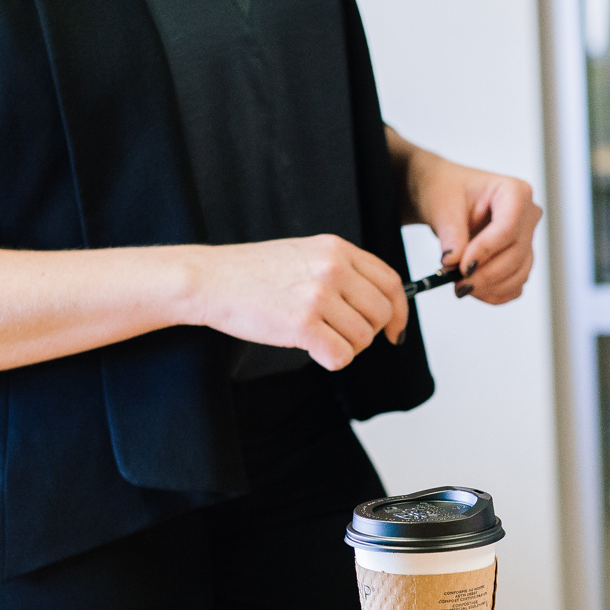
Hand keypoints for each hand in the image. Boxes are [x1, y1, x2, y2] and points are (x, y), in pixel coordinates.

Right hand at [182, 234, 408, 371]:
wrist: (210, 280)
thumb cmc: (253, 272)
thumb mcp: (305, 255)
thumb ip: (341, 271)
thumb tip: (377, 305)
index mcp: (337, 249)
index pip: (390, 282)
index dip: (399, 311)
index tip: (393, 330)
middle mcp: (333, 268)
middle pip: (380, 314)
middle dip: (366, 333)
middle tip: (341, 337)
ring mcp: (318, 295)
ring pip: (361, 338)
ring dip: (344, 347)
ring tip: (317, 338)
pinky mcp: (302, 324)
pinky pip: (340, 356)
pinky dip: (330, 360)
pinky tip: (311, 349)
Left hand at [407, 152, 541, 302]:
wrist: (446, 198)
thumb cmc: (448, 191)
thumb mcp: (443, 206)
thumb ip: (450, 233)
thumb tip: (453, 261)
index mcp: (514, 191)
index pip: (508, 227)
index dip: (486, 251)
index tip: (462, 267)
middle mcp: (527, 215)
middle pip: (516, 254)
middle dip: (486, 274)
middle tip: (457, 283)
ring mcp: (527, 238)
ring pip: (519, 273)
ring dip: (491, 287)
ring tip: (461, 287)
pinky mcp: (521, 259)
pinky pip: (516, 284)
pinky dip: (496, 293)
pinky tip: (475, 291)